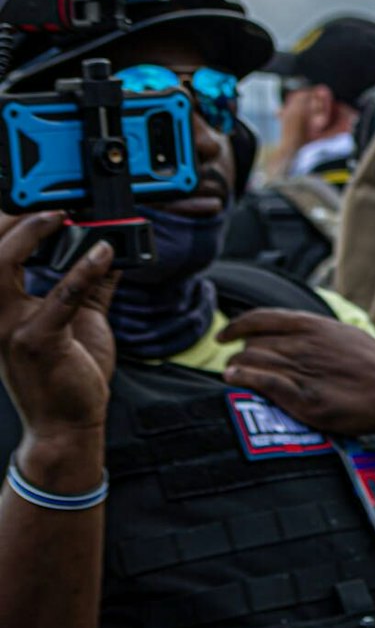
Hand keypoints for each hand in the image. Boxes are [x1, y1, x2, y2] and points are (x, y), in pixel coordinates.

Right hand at [0, 214, 117, 460]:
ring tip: (62, 216)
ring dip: (30, 234)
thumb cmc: (68, 376)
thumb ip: (91, 285)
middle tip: (48, 203)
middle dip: (10, 219)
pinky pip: (59, 297)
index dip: (8, 223)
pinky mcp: (38, 342)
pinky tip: (104, 253)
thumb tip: (110, 248)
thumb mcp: (81, 320)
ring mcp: (10, 328)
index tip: (38, 201)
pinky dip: (82, 270)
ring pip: (1, 266)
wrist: (66, 425)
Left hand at [221, 309, 374, 435]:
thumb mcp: (345, 336)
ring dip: (239, 368)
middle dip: (241, 354)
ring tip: (237, 377)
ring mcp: (304, 371)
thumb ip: (315, 332)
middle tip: (240, 366)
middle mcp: (304, 345)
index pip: (260, 318)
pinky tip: (234, 380)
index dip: (236, 326)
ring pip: (252, 361)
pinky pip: (262, 382)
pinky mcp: (304, 398)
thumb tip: (291, 328)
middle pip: (252, 343)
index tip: (223, 335)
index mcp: (314, 326)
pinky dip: (243, 378)